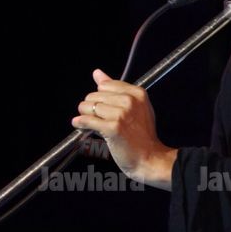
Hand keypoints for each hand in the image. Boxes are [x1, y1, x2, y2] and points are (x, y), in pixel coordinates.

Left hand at [72, 69, 176, 189]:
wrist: (150, 158)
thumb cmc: (142, 135)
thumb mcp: (135, 107)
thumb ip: (115, 88)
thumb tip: (97, 73)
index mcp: (137, 93)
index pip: (105, 85)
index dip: (101, 98)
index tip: (104, 109)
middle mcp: (130, 101)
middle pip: (94, 95)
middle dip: (91, 108)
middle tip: (98, 120)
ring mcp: (122, 114)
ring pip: (87, 107)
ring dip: (85, 117)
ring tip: (94, 126)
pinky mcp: (113, 128)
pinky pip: (86, 121)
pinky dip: (80, 125)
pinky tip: (82, 129)